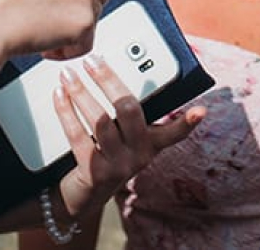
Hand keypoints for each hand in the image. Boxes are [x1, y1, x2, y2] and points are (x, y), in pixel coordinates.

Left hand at [52, 56, 203, 218]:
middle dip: (108, 81)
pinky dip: (66, 112)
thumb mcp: (123, 139)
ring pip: (100, 121)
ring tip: (68, 75)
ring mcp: (117, 166)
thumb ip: (126, 114)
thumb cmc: (105, 156)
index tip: (200, 111)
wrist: (82, 197)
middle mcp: (138, 157)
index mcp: (150, 145)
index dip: (187, 123)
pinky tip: (59, 95)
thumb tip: (111, 71)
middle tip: (92, 61)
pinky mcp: (93, 173)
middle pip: (128, 110)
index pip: (173, 132)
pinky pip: (78, 136)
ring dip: (81, 93)